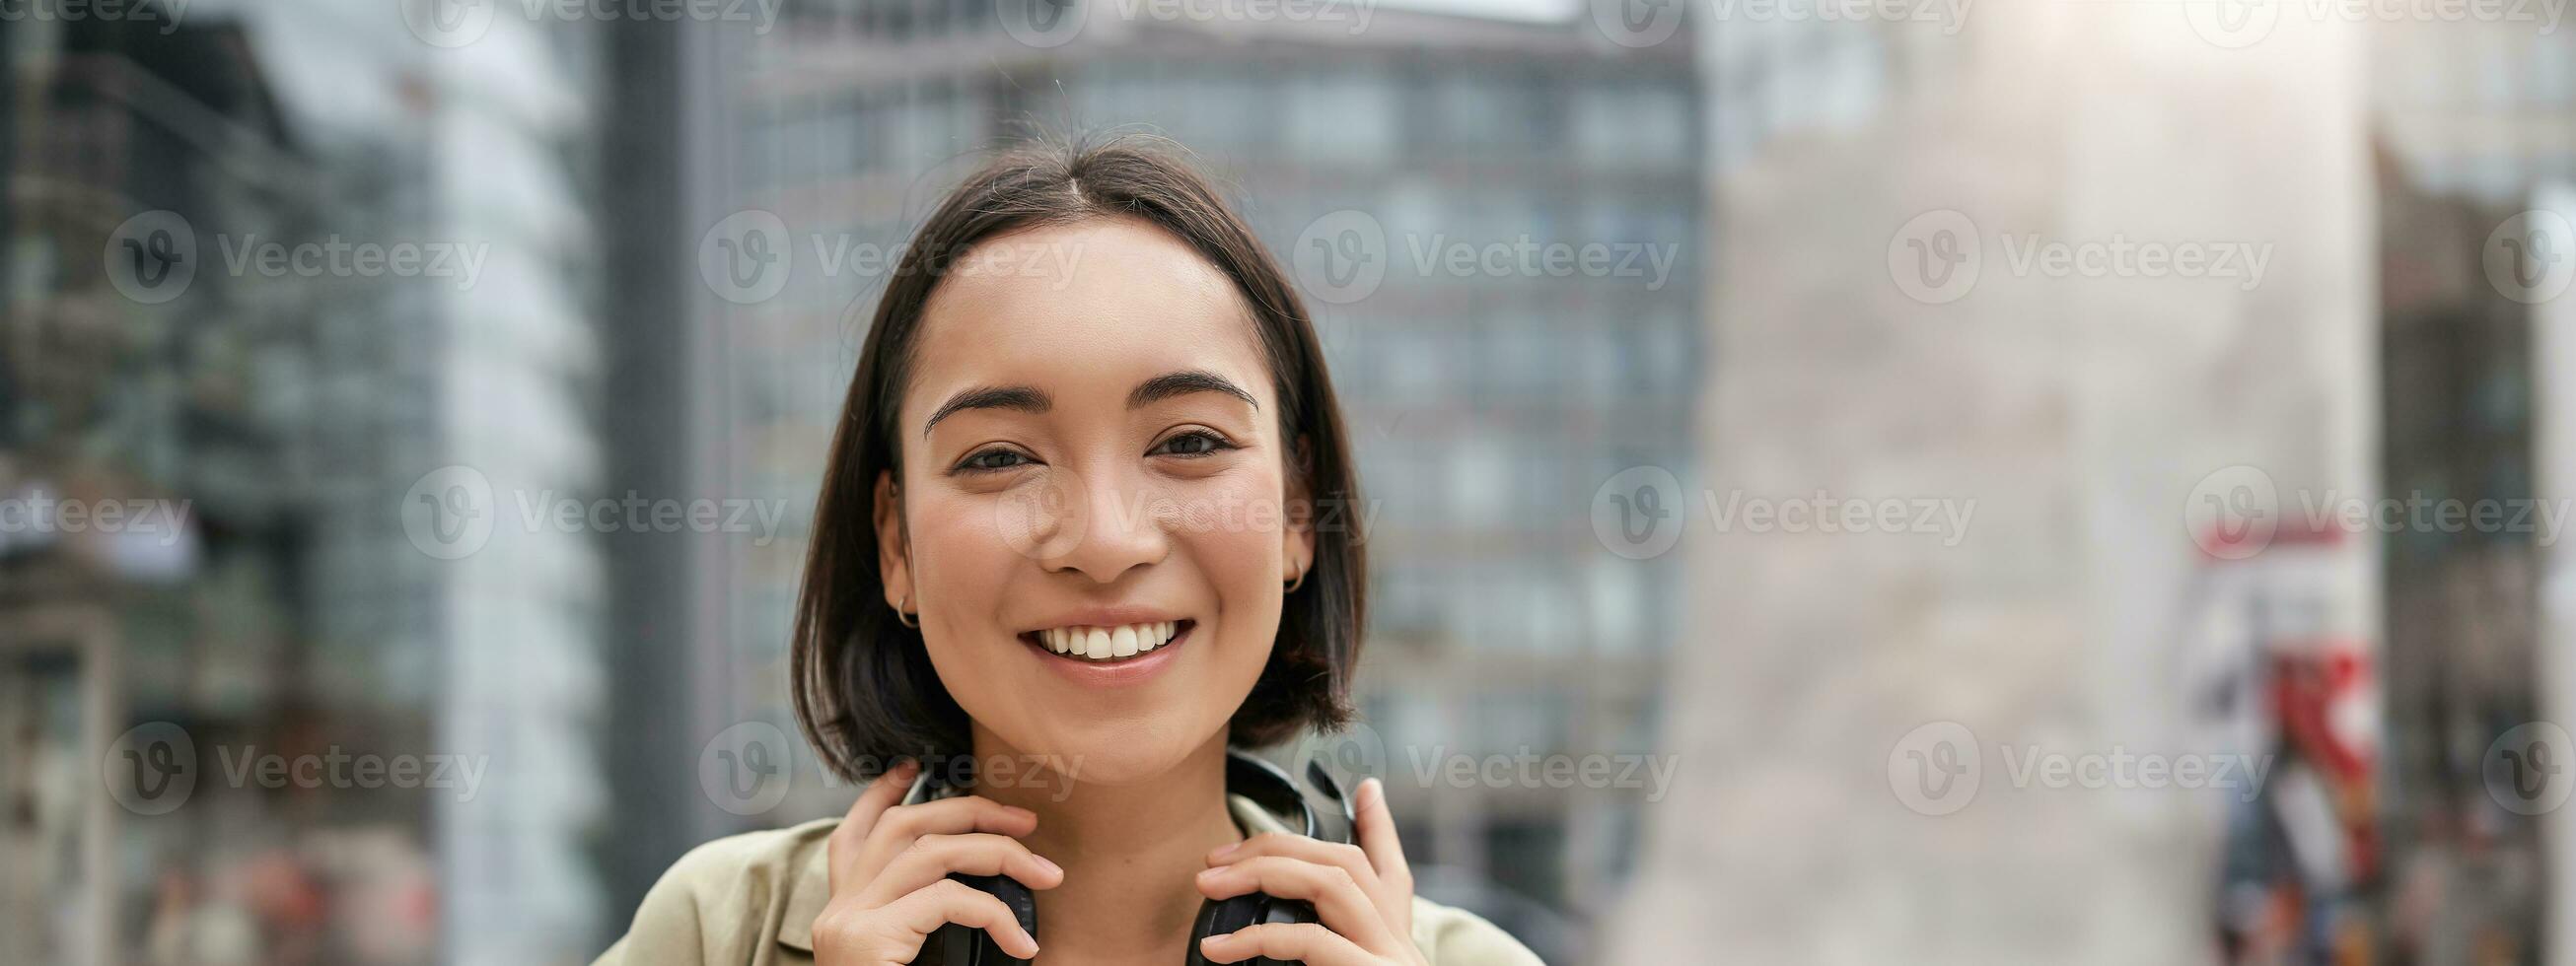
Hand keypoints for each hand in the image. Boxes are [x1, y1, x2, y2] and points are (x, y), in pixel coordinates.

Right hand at [810, 760, 1066, 963]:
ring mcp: (848, 923)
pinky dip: (996, 912)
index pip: (855, 836)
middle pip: (903, 828)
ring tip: (1046, 877)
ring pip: (931, 852)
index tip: (911, 769)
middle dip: (970, 812)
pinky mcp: (867, 939)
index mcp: (844, 914)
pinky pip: (948, 900)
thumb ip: (929, 923)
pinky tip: (1024, 947)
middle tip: (1026, 822)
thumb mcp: (912, 959)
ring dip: (999, 854)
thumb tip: (987, 894)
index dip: (879, 795)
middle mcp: (837, 910)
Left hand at [1193, 777, 1427, 965]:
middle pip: (1346, 865)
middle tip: (1214, 860)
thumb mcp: (1348, 964)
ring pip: (1332, 884)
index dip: (1380, 826)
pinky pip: (1311, 940)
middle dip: (1277, 848)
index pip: (1393, 875)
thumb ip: (1318, 941)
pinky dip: (1259, 937)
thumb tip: (1281, 917)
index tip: (1368, 788)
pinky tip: (1221, 946)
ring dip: (1263, 873)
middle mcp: (1400, 944)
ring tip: (1209, 884)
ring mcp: (1390, 958)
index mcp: (1396, 941)